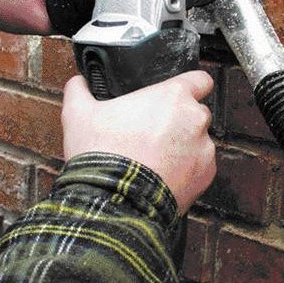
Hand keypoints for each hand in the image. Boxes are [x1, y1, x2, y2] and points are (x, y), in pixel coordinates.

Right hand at [61, 71, 216, 215]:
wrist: (113, 202)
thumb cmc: (102, 154)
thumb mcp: (78, 115)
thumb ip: (80, 91)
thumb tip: (78, 83)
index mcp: (173, 96)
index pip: (200, 79)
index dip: (191, 85)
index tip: (178, 95)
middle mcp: (195, 119)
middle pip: (196, 112)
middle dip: (180, 121)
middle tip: (153, 133)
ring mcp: (203, 149)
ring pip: (198, 141)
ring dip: (183, 146)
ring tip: (155, 159)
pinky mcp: (206, 176)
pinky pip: (200, 167)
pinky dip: (187, 170)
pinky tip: (162, 175)